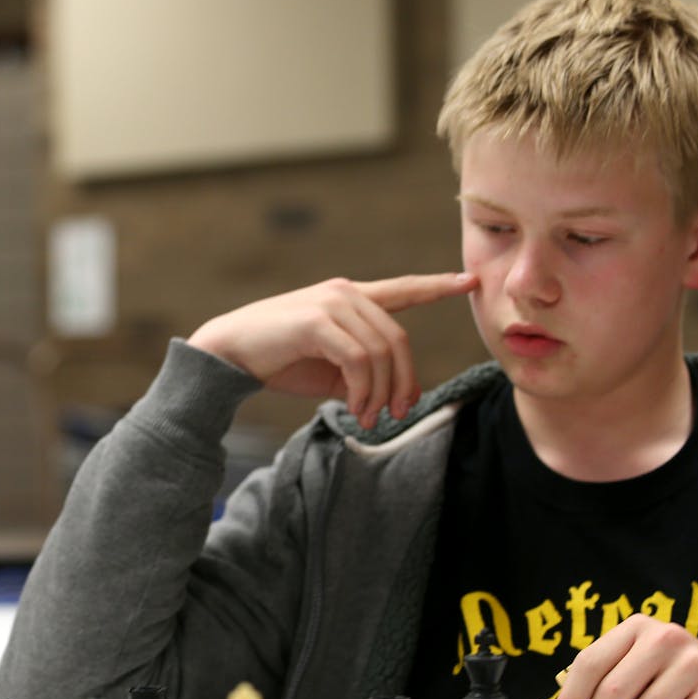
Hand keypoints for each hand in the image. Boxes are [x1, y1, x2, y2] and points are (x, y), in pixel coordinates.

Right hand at [187, 274, 475, 426]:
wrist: (228, 354)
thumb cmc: (278, 360)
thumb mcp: (329, 370)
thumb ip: (362, 373)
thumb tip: (394, 395)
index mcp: (351, 298)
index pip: (403, 289)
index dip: (437, 286)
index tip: (469, 281)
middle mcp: (345, 293)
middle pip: (398, 340)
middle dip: (403, 383)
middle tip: (396, 415)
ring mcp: (331, 303)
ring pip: (381, 352)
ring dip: (379, 393)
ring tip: (367, 418)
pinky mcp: (316, 320)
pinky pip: (358, 359)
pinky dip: (362, 390)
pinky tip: (354, 408)